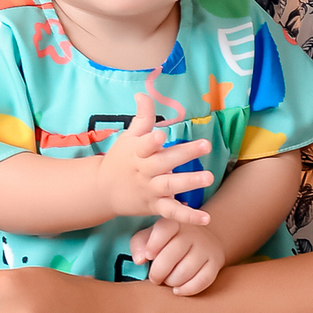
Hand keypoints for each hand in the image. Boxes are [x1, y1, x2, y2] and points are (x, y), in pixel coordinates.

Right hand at [101, 92, 213, 222]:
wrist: (103, 191)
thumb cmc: (120, 158)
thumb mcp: (128, 137)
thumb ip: (141, 117)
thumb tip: (143, 94)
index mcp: (138, 152)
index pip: (144, 145)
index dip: (151, 141)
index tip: (161, 135)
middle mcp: (144, 171)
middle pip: (164, 163)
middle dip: (184, 154)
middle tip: (206, 145)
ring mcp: (150, 190)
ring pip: (170, 187)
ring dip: (189, 182)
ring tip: (209, 178)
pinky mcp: (155, 206)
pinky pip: (172, 213)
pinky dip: (188, 217)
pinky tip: (205, 218)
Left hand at [131, 218, 225, 295]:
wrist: (201, 240)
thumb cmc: (168, 242)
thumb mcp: (150, 237)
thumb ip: (139, 245)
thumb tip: (139, 259)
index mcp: (174, 222)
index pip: (164, 229)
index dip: (153, 244)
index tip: (148, 257)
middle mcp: (192, 232)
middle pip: (173, 253)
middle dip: (159, 271)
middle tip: (155, 278)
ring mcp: (206, 247)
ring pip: (186, 270)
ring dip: (172, 281)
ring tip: (167, 281)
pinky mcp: (216, 261)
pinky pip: (202, 280)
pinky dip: (187, 289)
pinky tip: (178, 290)